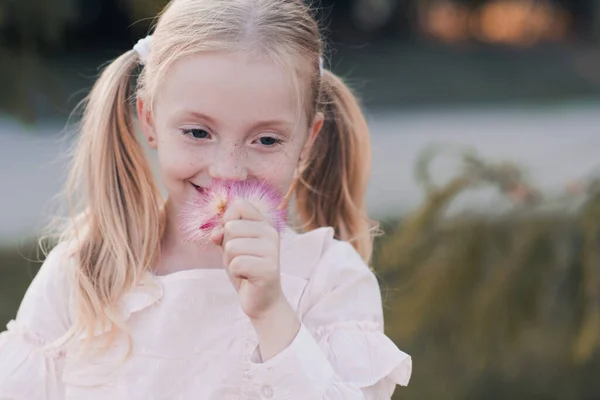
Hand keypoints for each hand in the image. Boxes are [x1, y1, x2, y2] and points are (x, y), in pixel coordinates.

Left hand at [210, 199, 283, 319]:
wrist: (261, 299)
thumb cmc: (246, 269)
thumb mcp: (231, 246)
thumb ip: (222, 233)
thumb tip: (216, 233)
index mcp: (264, 224)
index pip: (239, 205)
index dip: (227, 221)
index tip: (232, 237)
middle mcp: (271, 233)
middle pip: (231, 227)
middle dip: (227, 246)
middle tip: (241, 258)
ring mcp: (272, 251)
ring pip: (231, 246)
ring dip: (231, 261)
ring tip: (244, 268)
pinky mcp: (268, 269)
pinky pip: (236, 264)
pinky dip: (235, 273)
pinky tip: (247, 277)